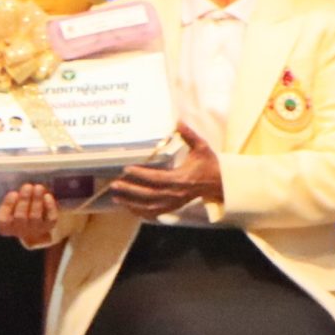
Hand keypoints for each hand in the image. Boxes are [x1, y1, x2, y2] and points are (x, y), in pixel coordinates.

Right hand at [0, 182, 60, 247]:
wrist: (32, 223)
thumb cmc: (11, 210)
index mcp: (4, 226)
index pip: (3, 220)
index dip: (7, 207)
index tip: (11, 193)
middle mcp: (19, 230)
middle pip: (20, 218)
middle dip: (24, 202)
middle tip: (26, 186)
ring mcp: (35, 229)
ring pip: (36, 217)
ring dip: (37, 202)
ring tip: (38, 187)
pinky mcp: (48, 225)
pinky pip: (51, 219)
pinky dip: (50, 208)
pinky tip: (48, 196)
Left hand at [108, 125, 222, 218]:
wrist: (219, 183)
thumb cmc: (209, 164)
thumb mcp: (202, 147)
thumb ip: (189, 134)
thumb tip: (178, 121)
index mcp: (181, 179)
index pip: (158, 178)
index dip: (142, 175)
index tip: (127, 169)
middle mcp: (176, 194)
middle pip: (149, 195)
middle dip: (131, 190)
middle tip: (115, 184)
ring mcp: (174, 202)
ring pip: (149, 207)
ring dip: (131, 203)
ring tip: (116, 197)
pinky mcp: (173, 207)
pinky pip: (154, 213)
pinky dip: (140, 212)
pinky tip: (128, 207)